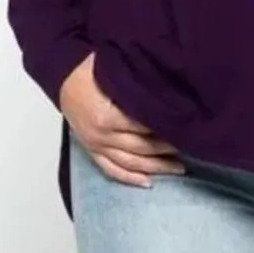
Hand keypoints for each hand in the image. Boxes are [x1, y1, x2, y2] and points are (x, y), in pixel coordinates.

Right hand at [58, 52, 184, 186]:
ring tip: (178, 169)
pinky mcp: (92, 150)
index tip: (186, 127)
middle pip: (142, 148)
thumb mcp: (115, 72)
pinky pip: (111, 170)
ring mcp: (96, 146)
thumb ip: (137, 84)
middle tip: (190, 147)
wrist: (63, 76)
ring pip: (130, 164)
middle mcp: (103, 136)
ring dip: (155, 168)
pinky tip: (148, 183)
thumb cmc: (91, 69)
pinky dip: (130, 178)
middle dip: (167, 150)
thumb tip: (166, 87)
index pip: (145, 127)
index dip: (166, 127)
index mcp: (109, 117)